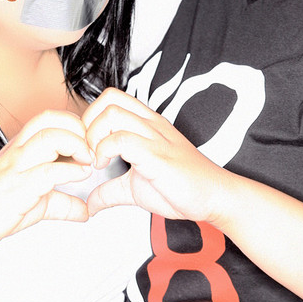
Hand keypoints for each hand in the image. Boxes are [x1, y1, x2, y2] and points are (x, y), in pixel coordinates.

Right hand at [0, 110, 92, 262]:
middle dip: (78, 129)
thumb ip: (62, 202)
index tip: (88, 143)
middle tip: (91, 150)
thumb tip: (86, 211)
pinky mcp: (17, 188)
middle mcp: (17, 150)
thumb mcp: (36, 202)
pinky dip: (72, 172)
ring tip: (88, 162)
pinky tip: (81, 177)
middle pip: (51, 119)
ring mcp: (16, 167)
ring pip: (50, 138)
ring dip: (76, 146)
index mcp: (20, 146)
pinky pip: (48, 171)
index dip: (74, 123)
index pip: (49, 117)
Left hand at [83, 88, 227, 222]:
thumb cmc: (181, 188)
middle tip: (88, 151)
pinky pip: (122, 139)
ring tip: (97, 160)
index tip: (87, 147)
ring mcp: (154, 136)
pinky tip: (105, 166)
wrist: (214, 196)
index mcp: (146, 124)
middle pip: (108, 99)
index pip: (111, 98)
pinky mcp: (157, 154)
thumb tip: (90, 202)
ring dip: (94, 137)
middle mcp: (150, 124)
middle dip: (88, 124)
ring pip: (112, 114)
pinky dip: (105, 151)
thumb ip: (110, 191)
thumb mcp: (135, 188)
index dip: (90, 118)